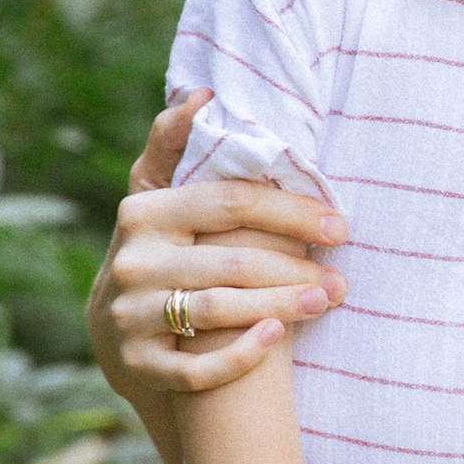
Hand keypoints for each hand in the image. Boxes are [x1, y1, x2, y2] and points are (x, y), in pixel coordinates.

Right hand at [88, 92, 350, 405]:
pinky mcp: (135, 364)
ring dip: (280, 307)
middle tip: (341, 280)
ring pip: (216, 311)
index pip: (231, 203)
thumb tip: (203, 93)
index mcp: (144, 210)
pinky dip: (239, 356)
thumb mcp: (161, 194)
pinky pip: (194, 370)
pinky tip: (276, 339)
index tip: (340, 225)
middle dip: (295, 269)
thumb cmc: (166, 247)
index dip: (291, 213)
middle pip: (231, 262)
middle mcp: (131, 261)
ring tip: (324, 302)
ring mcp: (129, 315)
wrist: (122, 328)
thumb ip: (176, 145)